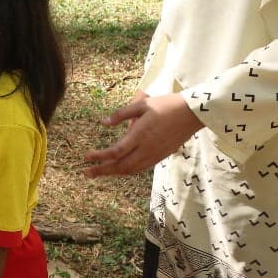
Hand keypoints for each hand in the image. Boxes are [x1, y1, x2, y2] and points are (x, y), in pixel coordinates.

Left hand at [83, 92, 201, 176]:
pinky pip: (141, 168)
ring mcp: (155, 154)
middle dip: (102, 171)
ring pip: (131, 170)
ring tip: (98, 173)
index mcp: (140, 135)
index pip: (116, 151)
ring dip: (113, 173)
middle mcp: (147, 148)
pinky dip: (127, 171)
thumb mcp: (141, 105)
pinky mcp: (161, 156)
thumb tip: (103, 122)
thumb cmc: (165, 105)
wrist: (192, 114)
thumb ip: (121, 114)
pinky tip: (119, 169)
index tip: (85, 157)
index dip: (99, 157)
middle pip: (121, 166)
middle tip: (85, 173)